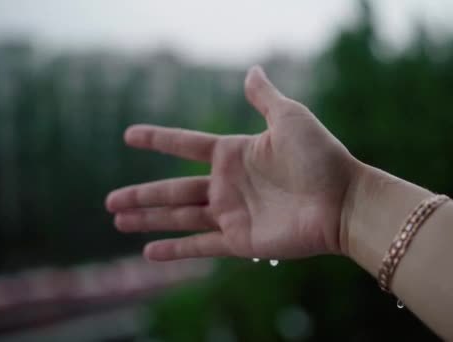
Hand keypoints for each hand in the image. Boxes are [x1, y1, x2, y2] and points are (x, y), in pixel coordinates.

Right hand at [105, 66, 362, 260]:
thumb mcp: (290, 118)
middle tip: (109, 200)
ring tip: (117, 220)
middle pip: (173, 190)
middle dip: (141, 195)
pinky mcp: (240, 241)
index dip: (158, 140)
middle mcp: (228, 185)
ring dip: (147, 220)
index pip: (186, 145)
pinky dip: (174, 251)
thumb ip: (264, 97)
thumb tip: (251, 70)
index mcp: (235, 154)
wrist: (343, 201)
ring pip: (179, 217)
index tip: (130, 136)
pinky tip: (148, 252)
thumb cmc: (320, 157)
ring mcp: (231, 214)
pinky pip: (200, 246)